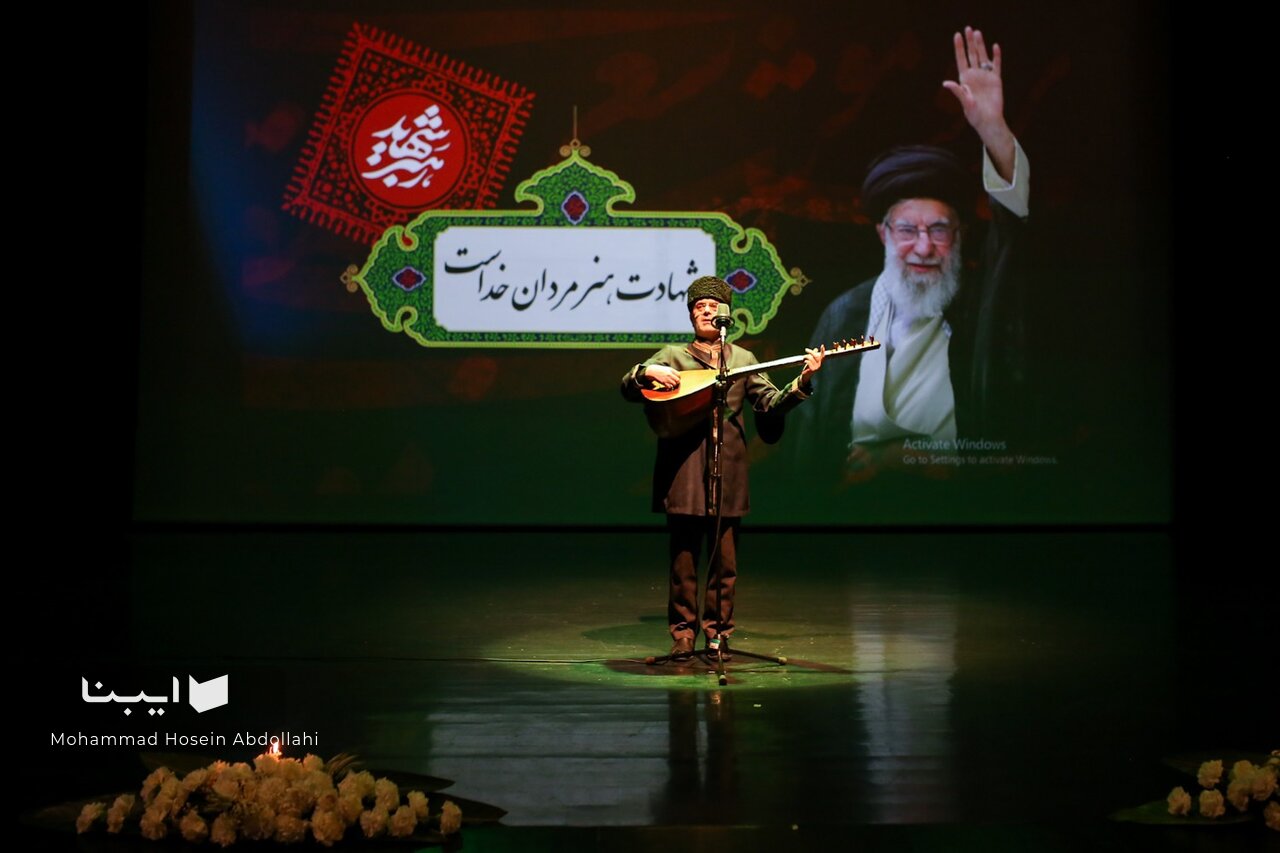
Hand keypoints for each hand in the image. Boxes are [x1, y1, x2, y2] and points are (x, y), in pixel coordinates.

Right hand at [644, 365, 680, 389]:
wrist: (653, 371)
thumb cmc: (660, 370)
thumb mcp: (667, 368)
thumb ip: (673, 372)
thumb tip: (678, 376)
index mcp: (671, 370)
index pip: (679, 375)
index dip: (679, 377)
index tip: (677, 379)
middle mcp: (670, 374)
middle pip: (678, 380)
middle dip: (677, 382)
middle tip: (675, 382)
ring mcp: (667, 378)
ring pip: (674, 384)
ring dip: (674, 385)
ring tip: (672, 384)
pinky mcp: (663, 382)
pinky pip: (669, 386)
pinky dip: (669, 387)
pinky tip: (668, 386)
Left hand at [799, 345, 824, 383]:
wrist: (805, 376)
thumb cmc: (808, 368)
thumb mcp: (811, 361)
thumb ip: (814, 355)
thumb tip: (816, 349)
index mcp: (820, 363)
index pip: (822, 356)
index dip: (823, 351)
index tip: (822, 345)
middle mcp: (819, 365)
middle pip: (816, 356)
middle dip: (811, 351)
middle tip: (806, 349)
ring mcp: (816, 368)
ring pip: (811, 358)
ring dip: (806, 356)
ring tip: (804, 357)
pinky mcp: (812, 370)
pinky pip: (809, 362)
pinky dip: (806, 360)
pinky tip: (804, 361)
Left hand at [943, 26, 1014, 178]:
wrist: (989, 121)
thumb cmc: (974, 115)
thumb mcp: (965, 103)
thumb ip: (958, 91)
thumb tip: (945, 83)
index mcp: (964, 79)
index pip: (961, 59)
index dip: (958, 47)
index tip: (957, 35)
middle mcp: (974, 75)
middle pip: (971, 55)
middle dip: (970, 42)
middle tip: (968, 28)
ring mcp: (985, 76)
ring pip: (983, 57)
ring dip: (981, 45)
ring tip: (978, 32)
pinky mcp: (996, 80)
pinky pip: (996, 65)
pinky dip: (995, 56)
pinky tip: (995, 47)